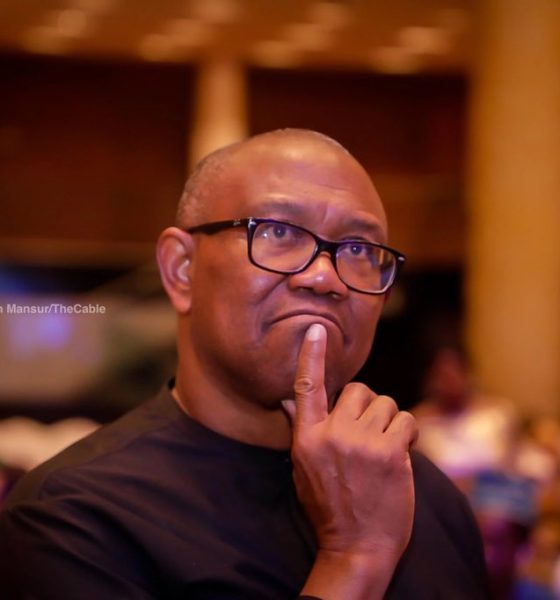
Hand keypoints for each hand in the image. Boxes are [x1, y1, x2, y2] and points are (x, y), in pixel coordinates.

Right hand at [283, 323, 417, 597]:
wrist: (358, 547)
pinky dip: (408, 433)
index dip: (311, 356)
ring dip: (389, 421)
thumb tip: (290, 397)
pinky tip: (402, 452)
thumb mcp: (304, 468)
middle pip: (358, 390)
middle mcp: (332, 435)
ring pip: (385, 403)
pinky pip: (406, 420)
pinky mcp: (391, 453)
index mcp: (307, 438)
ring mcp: (362, 443)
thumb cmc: (329, 507)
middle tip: (368, 433)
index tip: (317, 330)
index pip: (307, 388)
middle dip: (366, 407)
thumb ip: (301, 428)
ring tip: (384, 447)